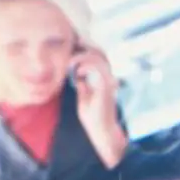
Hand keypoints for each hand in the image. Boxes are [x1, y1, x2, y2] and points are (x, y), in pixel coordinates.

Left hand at [70, 49, 127, 168]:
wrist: (101, 131)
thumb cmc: (93, 117)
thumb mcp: (83, 97)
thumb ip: (82, 85)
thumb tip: (76, 75)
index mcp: (102, 78)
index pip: (98, 56)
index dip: (86, 49)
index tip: (72, 50)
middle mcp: (108, 77)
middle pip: (100, 52)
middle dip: (85, 48)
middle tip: (71, 52)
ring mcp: (108, 81)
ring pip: (99, 57)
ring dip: (83, 57)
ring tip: (72, 63)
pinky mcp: (106, 87)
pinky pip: (98, 69)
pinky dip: (86, 67)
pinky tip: (78, 74)